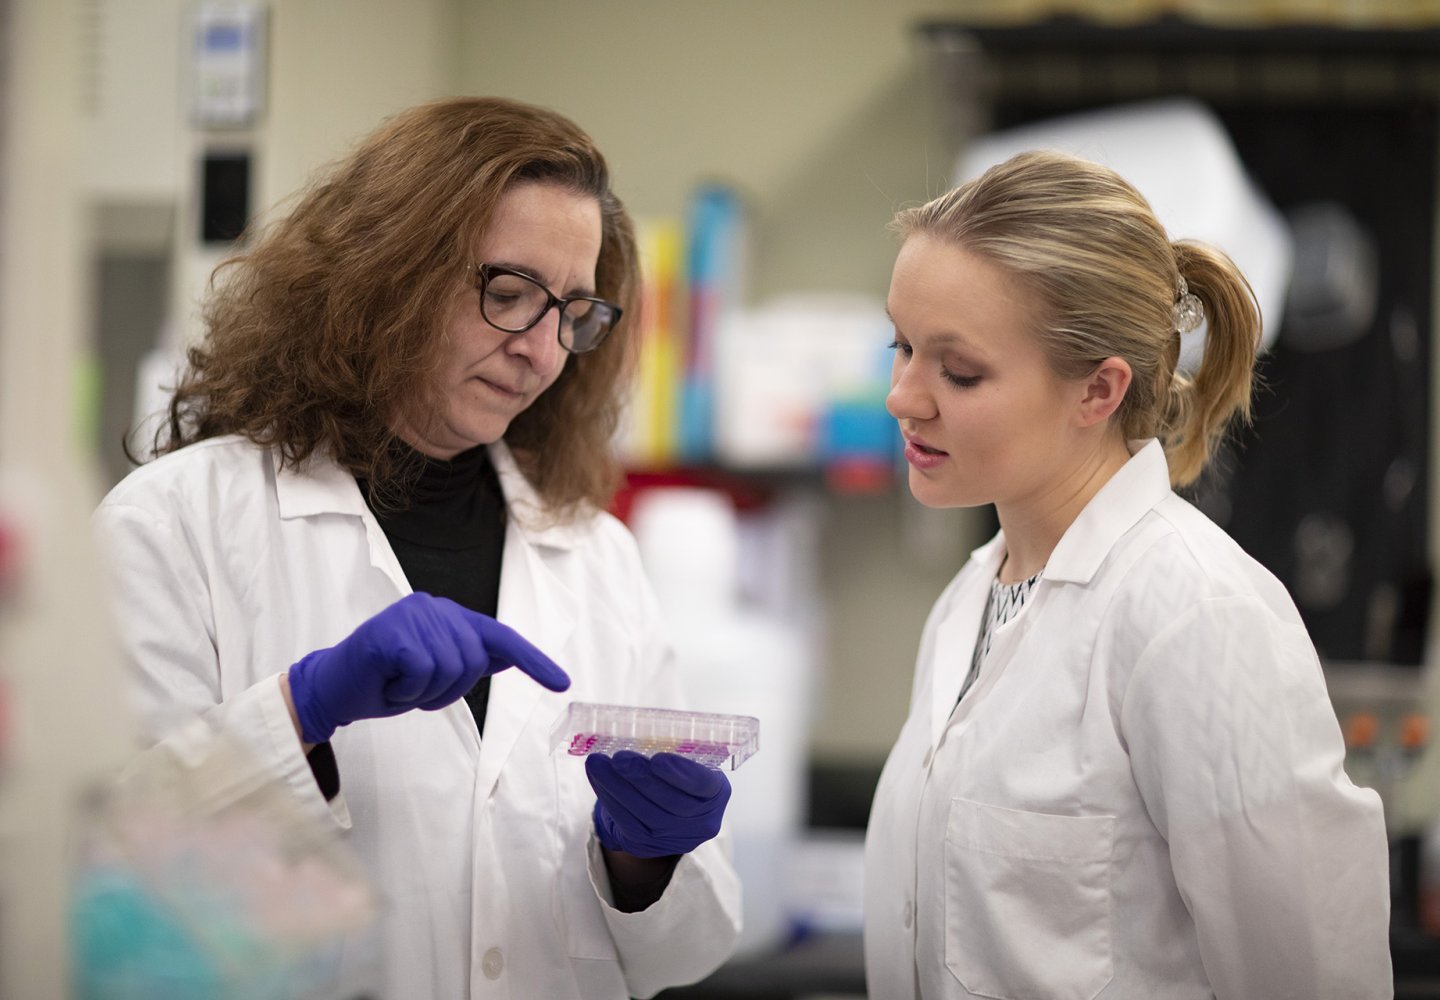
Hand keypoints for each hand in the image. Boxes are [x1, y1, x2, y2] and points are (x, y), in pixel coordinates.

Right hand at [287, 592, 569, 743]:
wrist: (333, 690)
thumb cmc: (385, 682)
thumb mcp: (435, 674)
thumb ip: (469, 659)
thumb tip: (507, 657)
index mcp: (449, 617)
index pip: (501, 638)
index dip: (534, 661)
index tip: (562, 683)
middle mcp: (435, 607)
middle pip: (475, 662)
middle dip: (447, 690)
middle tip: (414, 690)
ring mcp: (413, 615)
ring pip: (451, 670)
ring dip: (425, 694)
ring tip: (399, 685)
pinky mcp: (393, 631)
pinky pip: (423, 673)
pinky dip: (407, 692)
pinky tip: (387, 683)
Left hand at [586, 750, 730, 857]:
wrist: (665, 814)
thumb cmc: (676, 776)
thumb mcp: (687, 762)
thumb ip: (675, 750)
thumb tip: (640, 727)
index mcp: (716, 793)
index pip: (702, 784)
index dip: (680, 773)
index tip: (658, 758)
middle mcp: (700, 822)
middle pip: (670, 802)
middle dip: (641, 778)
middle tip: (620, 757)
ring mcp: (673, 837)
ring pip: (644, 813)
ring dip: (617, 785)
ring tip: (599, 763)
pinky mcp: (645, 843)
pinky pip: (625, 820)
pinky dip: (608, 796)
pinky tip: (597, 776)